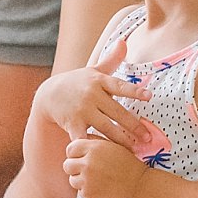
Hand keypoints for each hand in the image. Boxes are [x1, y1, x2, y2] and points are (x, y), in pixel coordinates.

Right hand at [34, 67, 152, 145]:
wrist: (48, 95)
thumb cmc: (77, 82)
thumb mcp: (93, 69)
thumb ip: (111, 59)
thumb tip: (124, 41)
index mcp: (99, 81)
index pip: (119, 86)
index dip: (134, 90)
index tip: (148, 96)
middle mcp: (92, 95)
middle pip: (117, 112)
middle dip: (134, 126)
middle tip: (148, 138)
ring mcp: (82, 111)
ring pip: (105, 128)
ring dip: (121, 140)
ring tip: (134, 150)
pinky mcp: (72, 124)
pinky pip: (86, 137)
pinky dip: (95, 146)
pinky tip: (106, 156)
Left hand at [63, 135, 148, 197]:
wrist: (139, 187)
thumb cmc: (128, 165)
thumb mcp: (113, 146)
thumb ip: (94, 141)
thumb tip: (79, 138)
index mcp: (94, 148)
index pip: (70, 149)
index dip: (76, 154)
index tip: (82, 158)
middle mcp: (88, 163)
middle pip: (67, 165)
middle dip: (75, 168)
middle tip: (89, 171)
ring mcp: (87, 180)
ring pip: (72, 179)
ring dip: (81, 180)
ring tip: (98, 180)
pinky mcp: (88, 194)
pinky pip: (80, 191)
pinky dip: (88, 191)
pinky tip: (101, 188)